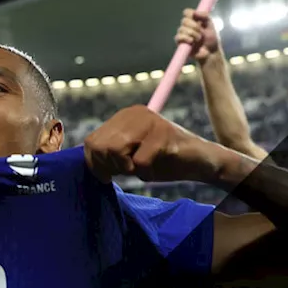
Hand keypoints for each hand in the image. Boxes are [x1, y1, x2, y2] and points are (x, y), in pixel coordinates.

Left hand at [84, 105, 227, 184]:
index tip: (110, 174)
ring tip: (142, 166)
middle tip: (130, 169)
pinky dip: (145, 172)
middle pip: (100, 147)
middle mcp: (134, 113)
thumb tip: (88, 162)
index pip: (90, 143)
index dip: (96, 164)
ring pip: (115, 150)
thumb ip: (107, 155)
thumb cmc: (160, 161)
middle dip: (112, 166)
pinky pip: (138, 161)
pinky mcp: (164, 133)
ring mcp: (150, 120)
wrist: (199, 162)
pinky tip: (156, 167)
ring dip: (128, 168)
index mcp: (123, 116)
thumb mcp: (127, 157)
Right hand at [175, 8, 219, 63]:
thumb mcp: (210, 25)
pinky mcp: (180, 42)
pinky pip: (179, 37)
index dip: (190, 14)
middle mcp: (187, 26)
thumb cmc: (211, 39)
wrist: (210, 51)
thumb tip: (194, 13)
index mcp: (194, 20)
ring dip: (192, 34)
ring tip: (199, 39)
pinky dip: (186, 38)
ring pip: (182, 29)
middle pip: (184, 20)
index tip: (196, 18)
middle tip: (201, 32)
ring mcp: (183, 34)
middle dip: (194, 26)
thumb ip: (204, 16)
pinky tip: (191, 42)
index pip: (187, 12)